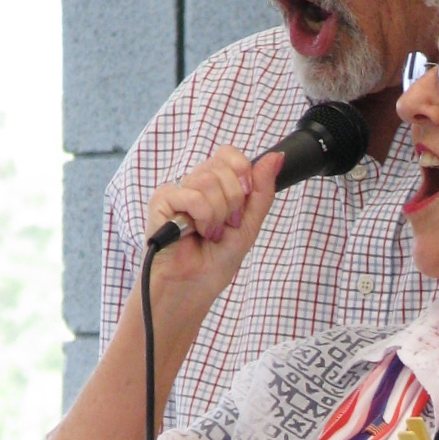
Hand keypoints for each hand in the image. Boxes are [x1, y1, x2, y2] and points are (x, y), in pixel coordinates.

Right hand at [145, 145, 282, 311]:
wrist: (195, 286)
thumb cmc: (216, 259)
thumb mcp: (250, 223)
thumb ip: (262, 190)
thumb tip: (276, 157)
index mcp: (215, 184)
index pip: (229, 154)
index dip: (242, 172)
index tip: (244, 199)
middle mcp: (195, 183)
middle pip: (222, 167)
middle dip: (233, 201)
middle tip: (226, 225)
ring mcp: (177, 190)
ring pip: (208, 181)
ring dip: (218, 214)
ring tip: (210, 233)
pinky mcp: (162, 201)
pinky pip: (192, 195)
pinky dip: (203, 217)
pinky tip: (195, 232)